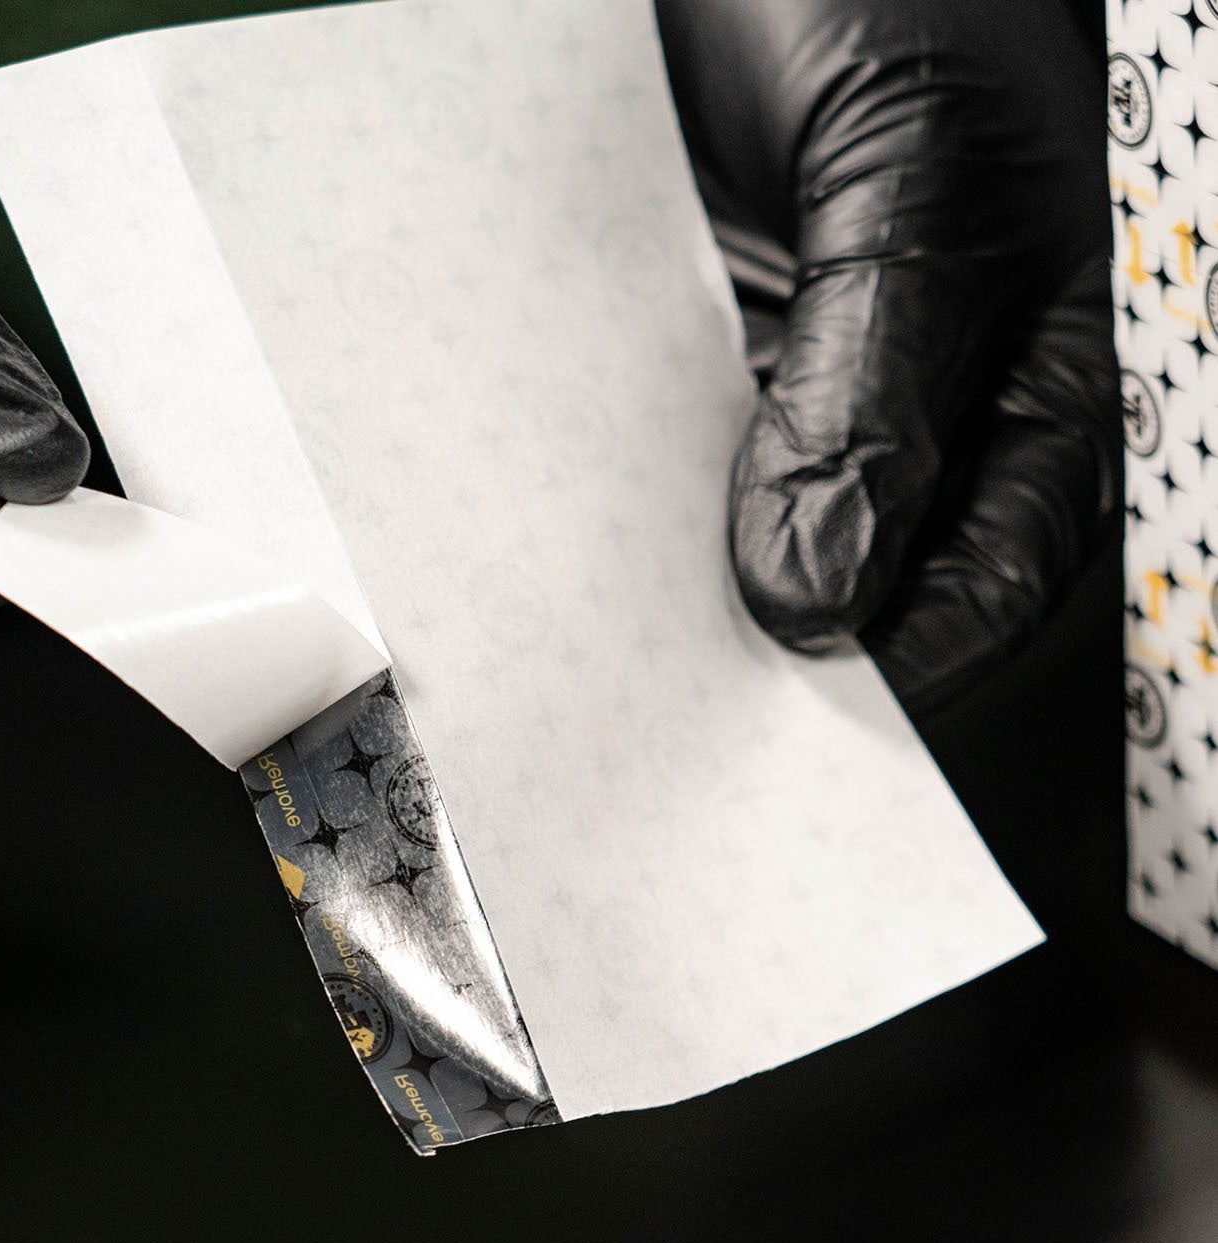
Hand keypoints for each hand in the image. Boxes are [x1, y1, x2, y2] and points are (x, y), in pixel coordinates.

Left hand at [657, 0, 1117, 712]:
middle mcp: (928, 408)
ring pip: (753, 544)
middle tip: (666, 670)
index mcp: (1043, 378)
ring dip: (680, 576)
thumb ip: (877, 382)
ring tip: (601, 595)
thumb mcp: (911, 171)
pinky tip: (575, 512)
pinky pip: (664, 471)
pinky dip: (618, 501)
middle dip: (770, 635)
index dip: (889, 661)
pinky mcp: (707, 365)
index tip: (778, 694)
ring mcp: (811, 393)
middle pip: (862, 586)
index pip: (983, 585)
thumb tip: (817, 591)